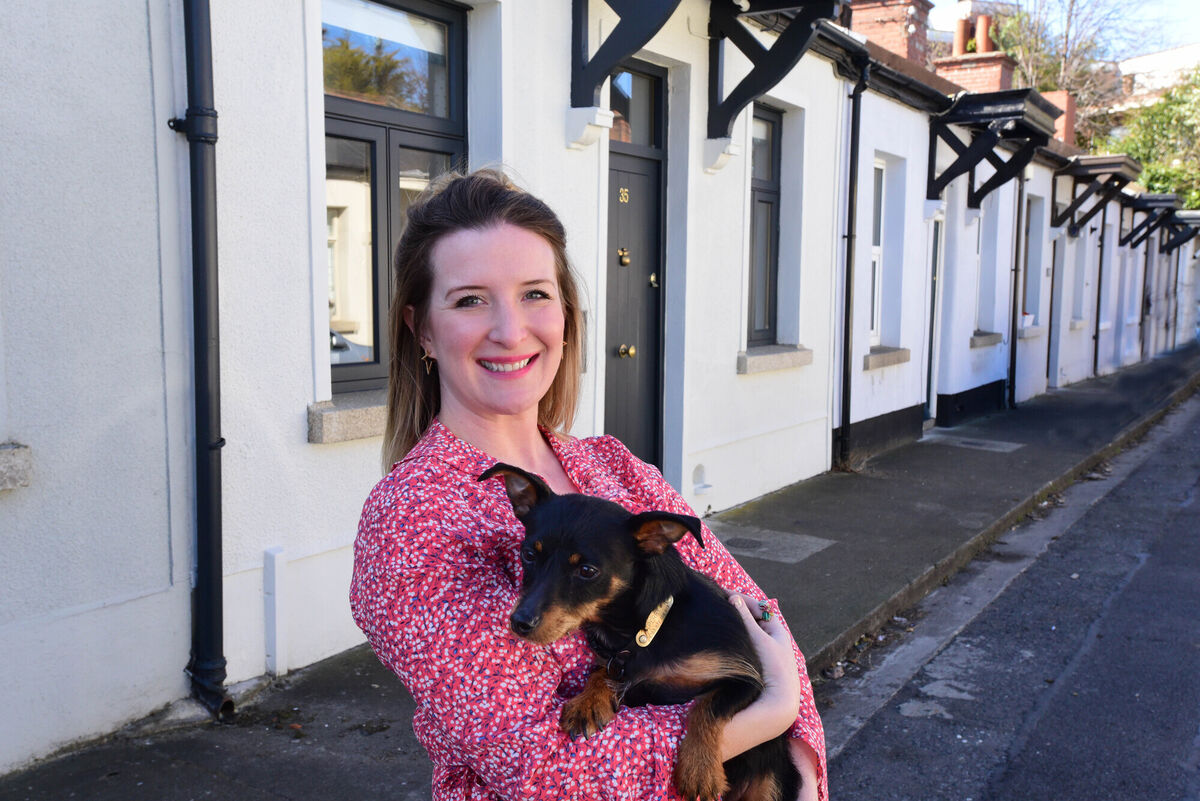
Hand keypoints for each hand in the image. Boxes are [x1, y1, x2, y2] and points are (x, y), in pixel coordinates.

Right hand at [728, 593, 801, 719]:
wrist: (776, 705)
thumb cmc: (772, 667)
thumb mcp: (758, 638)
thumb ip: (745, 618)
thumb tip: (733, 598)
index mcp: (777, 632)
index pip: (758, 608)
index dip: (741, 600)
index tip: (722, 593)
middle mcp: (770, 642)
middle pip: (750, 621)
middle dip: (734, 613)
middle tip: (716, 606)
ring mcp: (761, 655)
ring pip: (743, 635)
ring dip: (731, 628)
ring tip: (715, 621)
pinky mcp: (752, 668)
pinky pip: (739, 648)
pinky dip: (730, 642)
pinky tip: (718, 641)